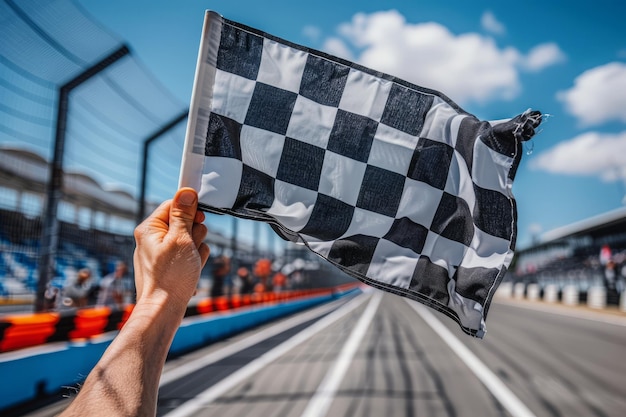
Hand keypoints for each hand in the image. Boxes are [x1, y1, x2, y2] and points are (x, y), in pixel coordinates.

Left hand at [132, 188, 209, 311]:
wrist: (163, 310)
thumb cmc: (170, 276)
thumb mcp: (181, 239)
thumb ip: (184, 214)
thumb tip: (186, 192)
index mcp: (150, 228)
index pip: (173, 205)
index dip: (189, 210)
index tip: (199, 218)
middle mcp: (153, 238)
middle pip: (184, 221)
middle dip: (194, 233)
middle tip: (190, 247)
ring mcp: (162, 252)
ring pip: (190, 238)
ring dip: (197, 248)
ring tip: (191, 262)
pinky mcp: (170, 265)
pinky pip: (189, 254)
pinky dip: (194, 260)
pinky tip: (192, 270)